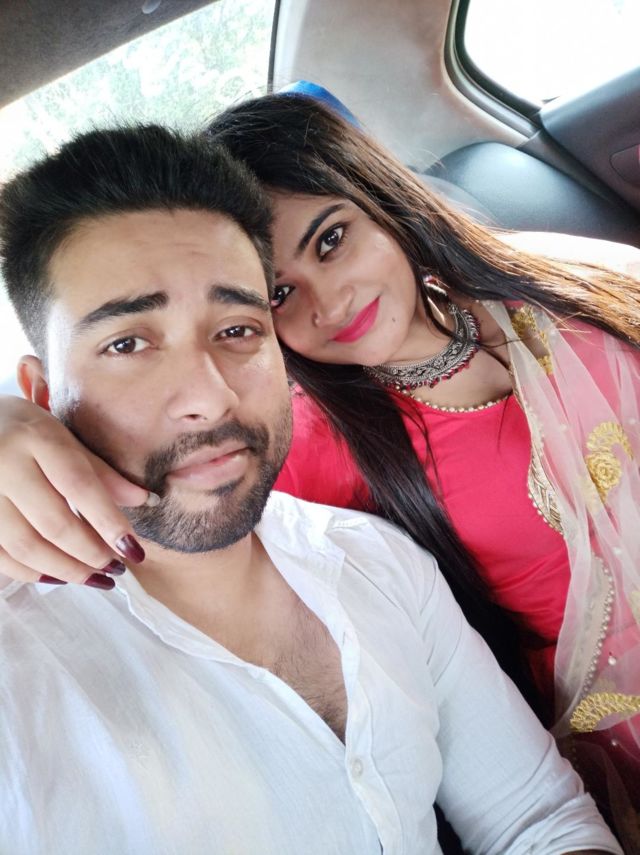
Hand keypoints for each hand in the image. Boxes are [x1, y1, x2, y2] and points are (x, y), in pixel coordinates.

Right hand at [0, 395, 150, 588]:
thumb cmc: (26, 432)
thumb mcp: (65, 438)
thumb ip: (102, 472)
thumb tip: (145, 501)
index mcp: (37, 438)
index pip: (79, 485)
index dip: (108, 521)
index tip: (133, 549)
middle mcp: (5, 465)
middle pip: (53, 522)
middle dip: (90, 553)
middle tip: (116, 567)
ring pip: (26, 546)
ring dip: (66, 569)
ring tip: (95, 577)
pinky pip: (1, 556)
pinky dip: (32, 573)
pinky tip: (58, 577)